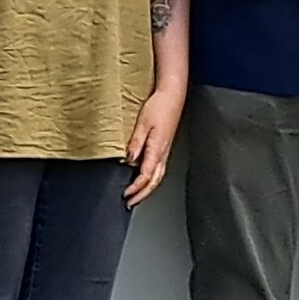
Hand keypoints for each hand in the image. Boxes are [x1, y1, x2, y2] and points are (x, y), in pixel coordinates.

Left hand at [124, 84, 185, 207]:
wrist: (172, 96)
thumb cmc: (159, 106)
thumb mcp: (143, 123)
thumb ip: (136, 143)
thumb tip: (128, 160)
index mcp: (157, 149)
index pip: (146, 176)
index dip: (135, 188)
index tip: (125, 194)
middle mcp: (163, 153)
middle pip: (154, 182)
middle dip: (142, 195)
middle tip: (130, 203)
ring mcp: (165, 151)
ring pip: (158, 178)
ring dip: (147, 190)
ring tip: (136, 196)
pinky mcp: (164, 147)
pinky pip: (158, 170)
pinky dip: (151, 180)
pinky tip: (144, 178)